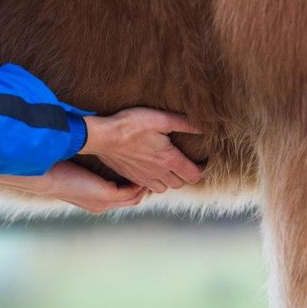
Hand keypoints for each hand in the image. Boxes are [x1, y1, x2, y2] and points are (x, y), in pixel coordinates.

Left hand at [0, 162, 147, 213]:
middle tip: (157, 174)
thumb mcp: (75, 167)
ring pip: (134, 197)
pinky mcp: (106, 195)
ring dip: (147, 186)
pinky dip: (140, 184)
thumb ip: (86, 163)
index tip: (142, 172)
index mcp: (94, 198)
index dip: (132, 185)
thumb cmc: (56, 168)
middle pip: (130, 199)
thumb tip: (88, 149)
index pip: (119, 195)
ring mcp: (104, 202)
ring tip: (158, 174)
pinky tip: (148, 173)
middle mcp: (101, 204)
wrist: (46, 176)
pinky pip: (131, 192)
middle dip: (144, 187)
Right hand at [79, 108, 203, 192]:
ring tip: (171, 168)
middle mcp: (159, 173)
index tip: (203, 161)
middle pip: (181, 183)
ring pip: (165, 188)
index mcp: (169, 160)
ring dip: (171, 181)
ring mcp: (145, 178)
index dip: (202, 169)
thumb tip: (203, 126)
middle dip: (188, 175)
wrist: (102, 137)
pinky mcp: (133, 178)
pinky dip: (156, 182)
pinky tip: (153, 171)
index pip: (194, 175)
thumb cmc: (131, 125)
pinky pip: (150, 188)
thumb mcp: (160, 119)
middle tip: (188, 163)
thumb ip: (184, 123)